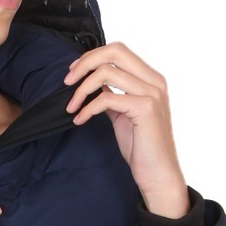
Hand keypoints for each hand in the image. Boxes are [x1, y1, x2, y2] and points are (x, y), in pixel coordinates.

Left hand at [63, 42, 190, 219]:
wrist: (158, 174)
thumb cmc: (142, 149)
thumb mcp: (124, 115)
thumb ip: (113, 96)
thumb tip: (94, 84)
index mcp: (151, 79)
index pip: (118, 50)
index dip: (93, 56)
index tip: (74, 72)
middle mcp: (154, 81)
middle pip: (114, 51)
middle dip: (85, 63)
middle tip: (67, 81)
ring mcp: (151, 93)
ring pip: (107, 72)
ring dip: (82, 88)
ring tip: (71, 106)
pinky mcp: (144, 109)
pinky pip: (107, 98)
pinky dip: (88, 108)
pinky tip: (79, 119)